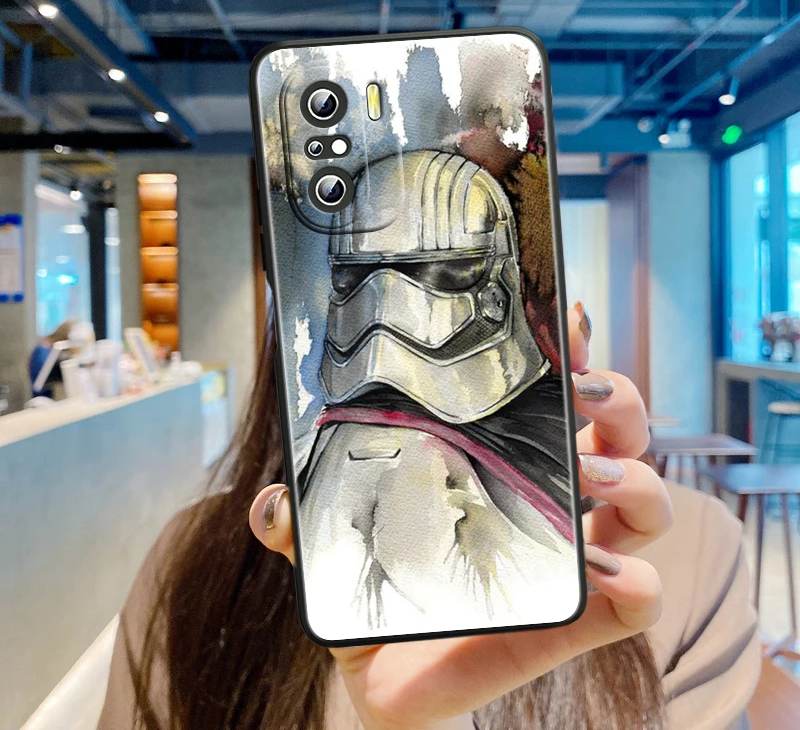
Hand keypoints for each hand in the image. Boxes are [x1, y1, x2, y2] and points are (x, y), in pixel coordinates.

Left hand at [248, 303, 672, 729]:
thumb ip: (306, 527)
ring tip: (594, 478)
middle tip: (588, 394)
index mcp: (505, 467)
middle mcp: (551, 503)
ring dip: (640, 479)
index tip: (562, 321)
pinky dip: (639, 580)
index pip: (552, 399)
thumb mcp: (342, 549)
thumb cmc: (380, 598)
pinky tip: (603, 571)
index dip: (567, 354)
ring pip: (648, 501)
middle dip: (620, 402)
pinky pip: (642, 597)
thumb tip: (272, 503)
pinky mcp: (582, 621)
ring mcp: (574, 559)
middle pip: (619, 434)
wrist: (389, 683)